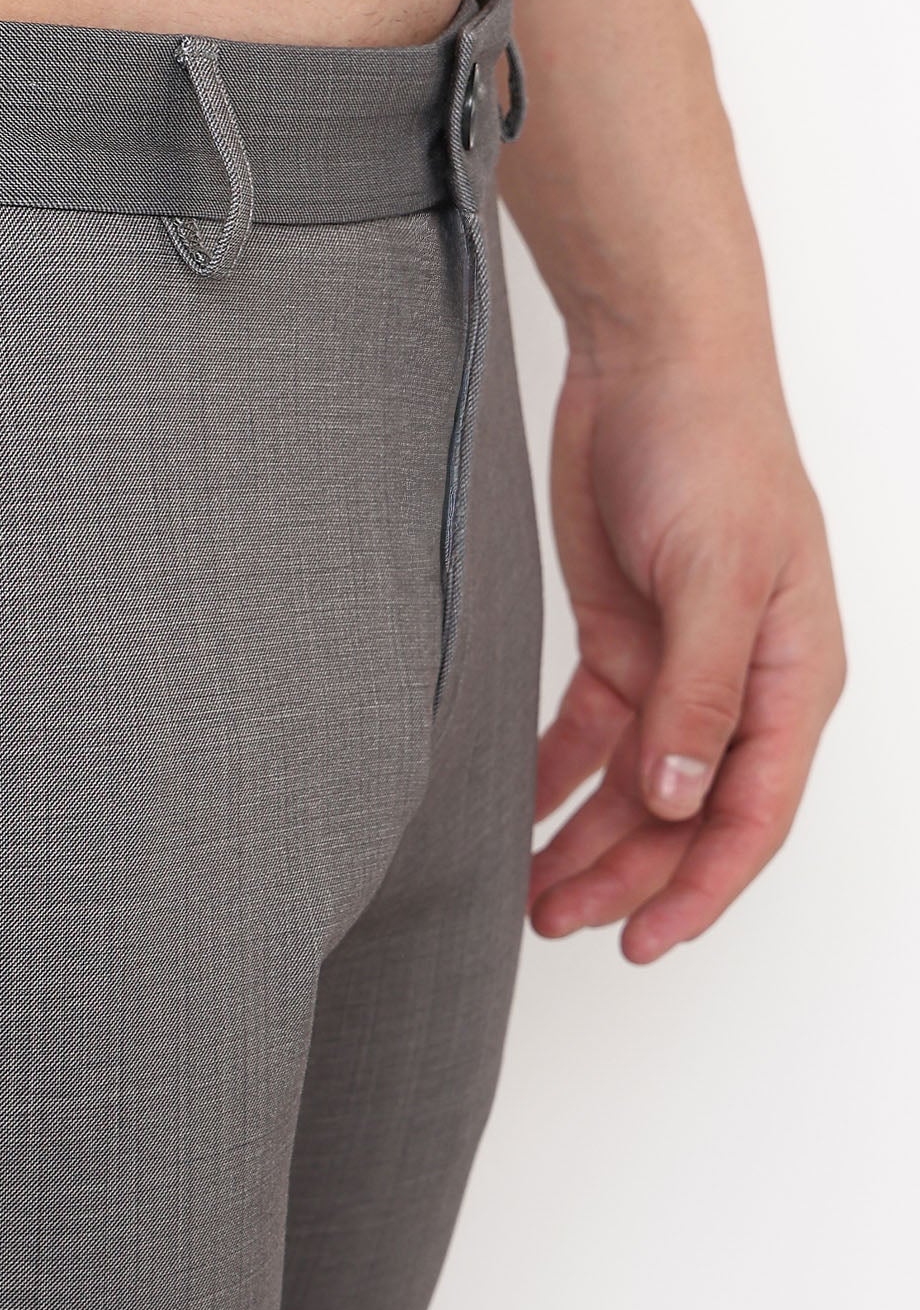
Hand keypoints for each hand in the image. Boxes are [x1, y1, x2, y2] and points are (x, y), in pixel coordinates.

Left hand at [528, 345, 843, 961]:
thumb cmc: (712, 448)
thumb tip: (685, 799)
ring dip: (586, 841)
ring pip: (633, 786)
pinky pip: (587, 735)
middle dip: (625, 876)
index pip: (754, 812)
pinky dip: (555, 779)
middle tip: (555, 923)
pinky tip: (516, 815)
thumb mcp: (714, 575)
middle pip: (686, 813)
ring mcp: (676, 667)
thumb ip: (699, 693)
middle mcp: (738, 686)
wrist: (648, 366)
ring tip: (529, 894)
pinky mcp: (619, 642)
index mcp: (793, 677)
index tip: (644, 943)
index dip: (702, 886)